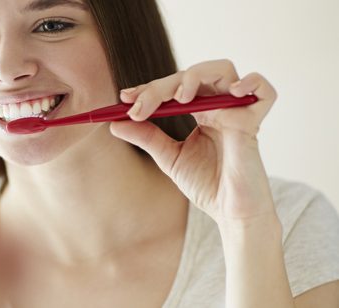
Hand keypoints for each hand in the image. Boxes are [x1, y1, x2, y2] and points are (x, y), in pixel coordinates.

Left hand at [109, 59, 277, 224]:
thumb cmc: (206, 185)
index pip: (173, 87)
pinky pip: (264, 91)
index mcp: (200, 111)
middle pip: (191, 75)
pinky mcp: (254, 123)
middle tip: (139, 105)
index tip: (124, 98)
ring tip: (179, 98)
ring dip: (195, 76)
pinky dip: (251, 83)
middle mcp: (219, 106)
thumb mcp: (169, 158)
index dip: (149, 88)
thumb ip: (146, 137)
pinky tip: (231, 92)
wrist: (230, 213)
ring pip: (222, 70)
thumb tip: (114, 123)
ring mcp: (237, 112)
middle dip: (160, 87)